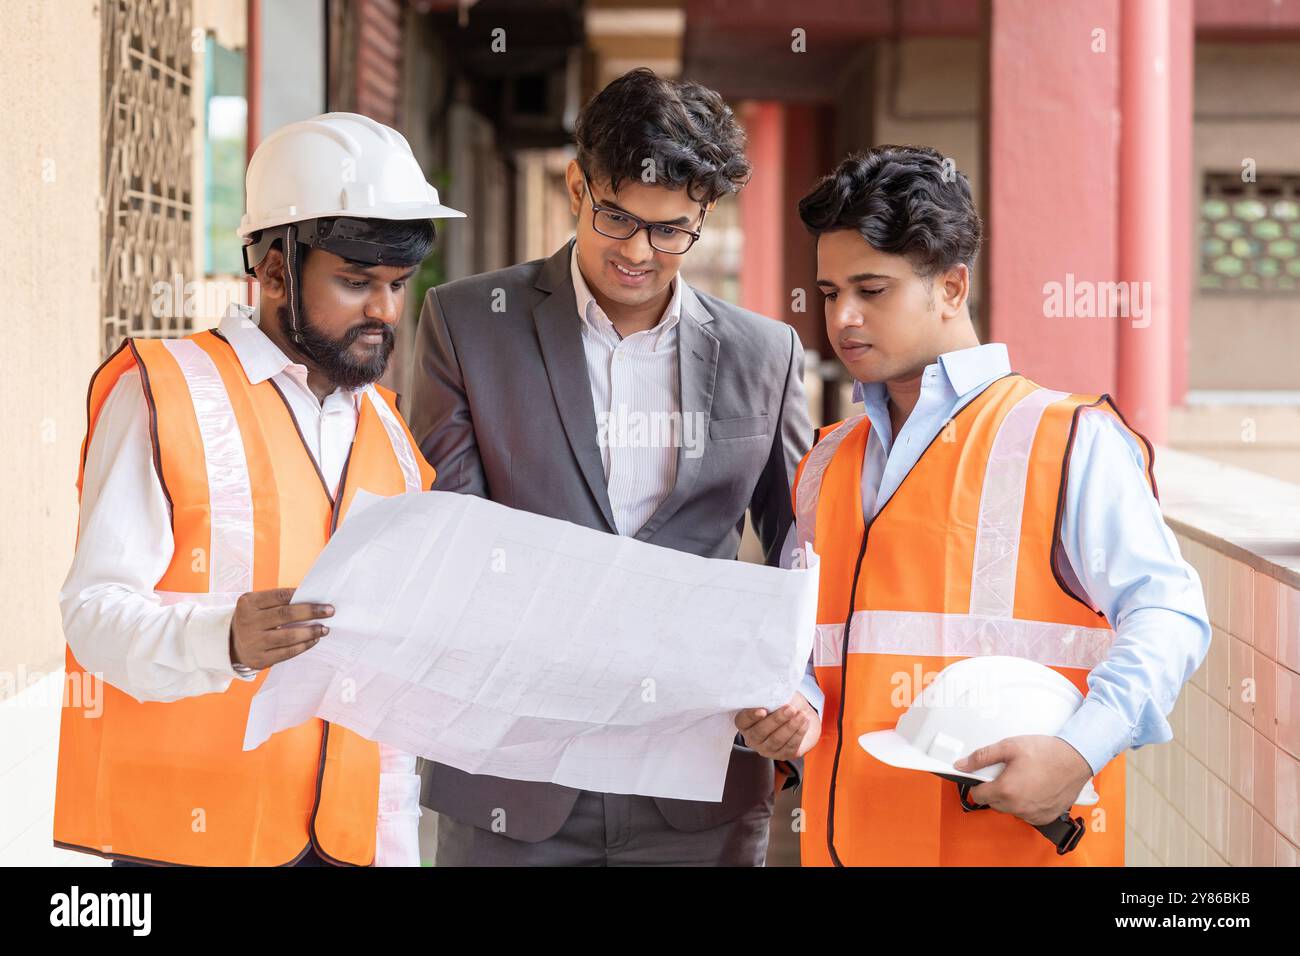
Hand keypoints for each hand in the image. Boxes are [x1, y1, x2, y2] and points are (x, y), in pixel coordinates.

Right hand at [229, 588, 333, 670]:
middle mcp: (248, 622)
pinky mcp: (259, 659)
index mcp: (248, 604)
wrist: (230, 643)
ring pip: (288, 636)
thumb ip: (278, 601)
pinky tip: (313, 640)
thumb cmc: (253, 619)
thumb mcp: (257, 605)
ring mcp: (253, 642)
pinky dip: (303, 646)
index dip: (302, 597)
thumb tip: (312, 599)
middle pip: (285, 615)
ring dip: (310, 631)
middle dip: (311, 612)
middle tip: (330, 611)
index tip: (321, 599)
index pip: (279, 596)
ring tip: (324, 628)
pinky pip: (287, 652)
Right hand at [735, 693, 820, 760]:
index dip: (751, 716)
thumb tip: (773, 690)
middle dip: (777, 720)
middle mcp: (752, 738)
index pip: (743, 720)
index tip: (763, 710)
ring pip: (776, 740)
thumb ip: (770, 695)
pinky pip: (790, 746)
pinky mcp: (782, 755)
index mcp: (745, 723)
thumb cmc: (781, 703)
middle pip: (761, 732)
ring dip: (790, 727)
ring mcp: (766, 749)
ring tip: (802, 715)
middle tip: (790, 709)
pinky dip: (799, 733)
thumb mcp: (774, 696)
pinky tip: (805, 722)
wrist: (797, 715)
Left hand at [954, 735, 1093, 825]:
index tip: (985, 777)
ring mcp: (1032, 815)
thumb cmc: (1046, 752)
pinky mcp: (1045, 818)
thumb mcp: (1009, 746)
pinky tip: (1033, 789)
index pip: (978, 795)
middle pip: (993, 803)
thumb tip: (962, 765)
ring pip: (1010, 810)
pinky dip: (1026, 805)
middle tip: (1007, 773)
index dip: (979, 784)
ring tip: (1023, 779)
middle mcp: (1018, 807)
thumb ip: (982, 757)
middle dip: (996, 789)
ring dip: (1011, 798)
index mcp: (1006, 790)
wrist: (1075, 759)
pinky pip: (1026, 815)